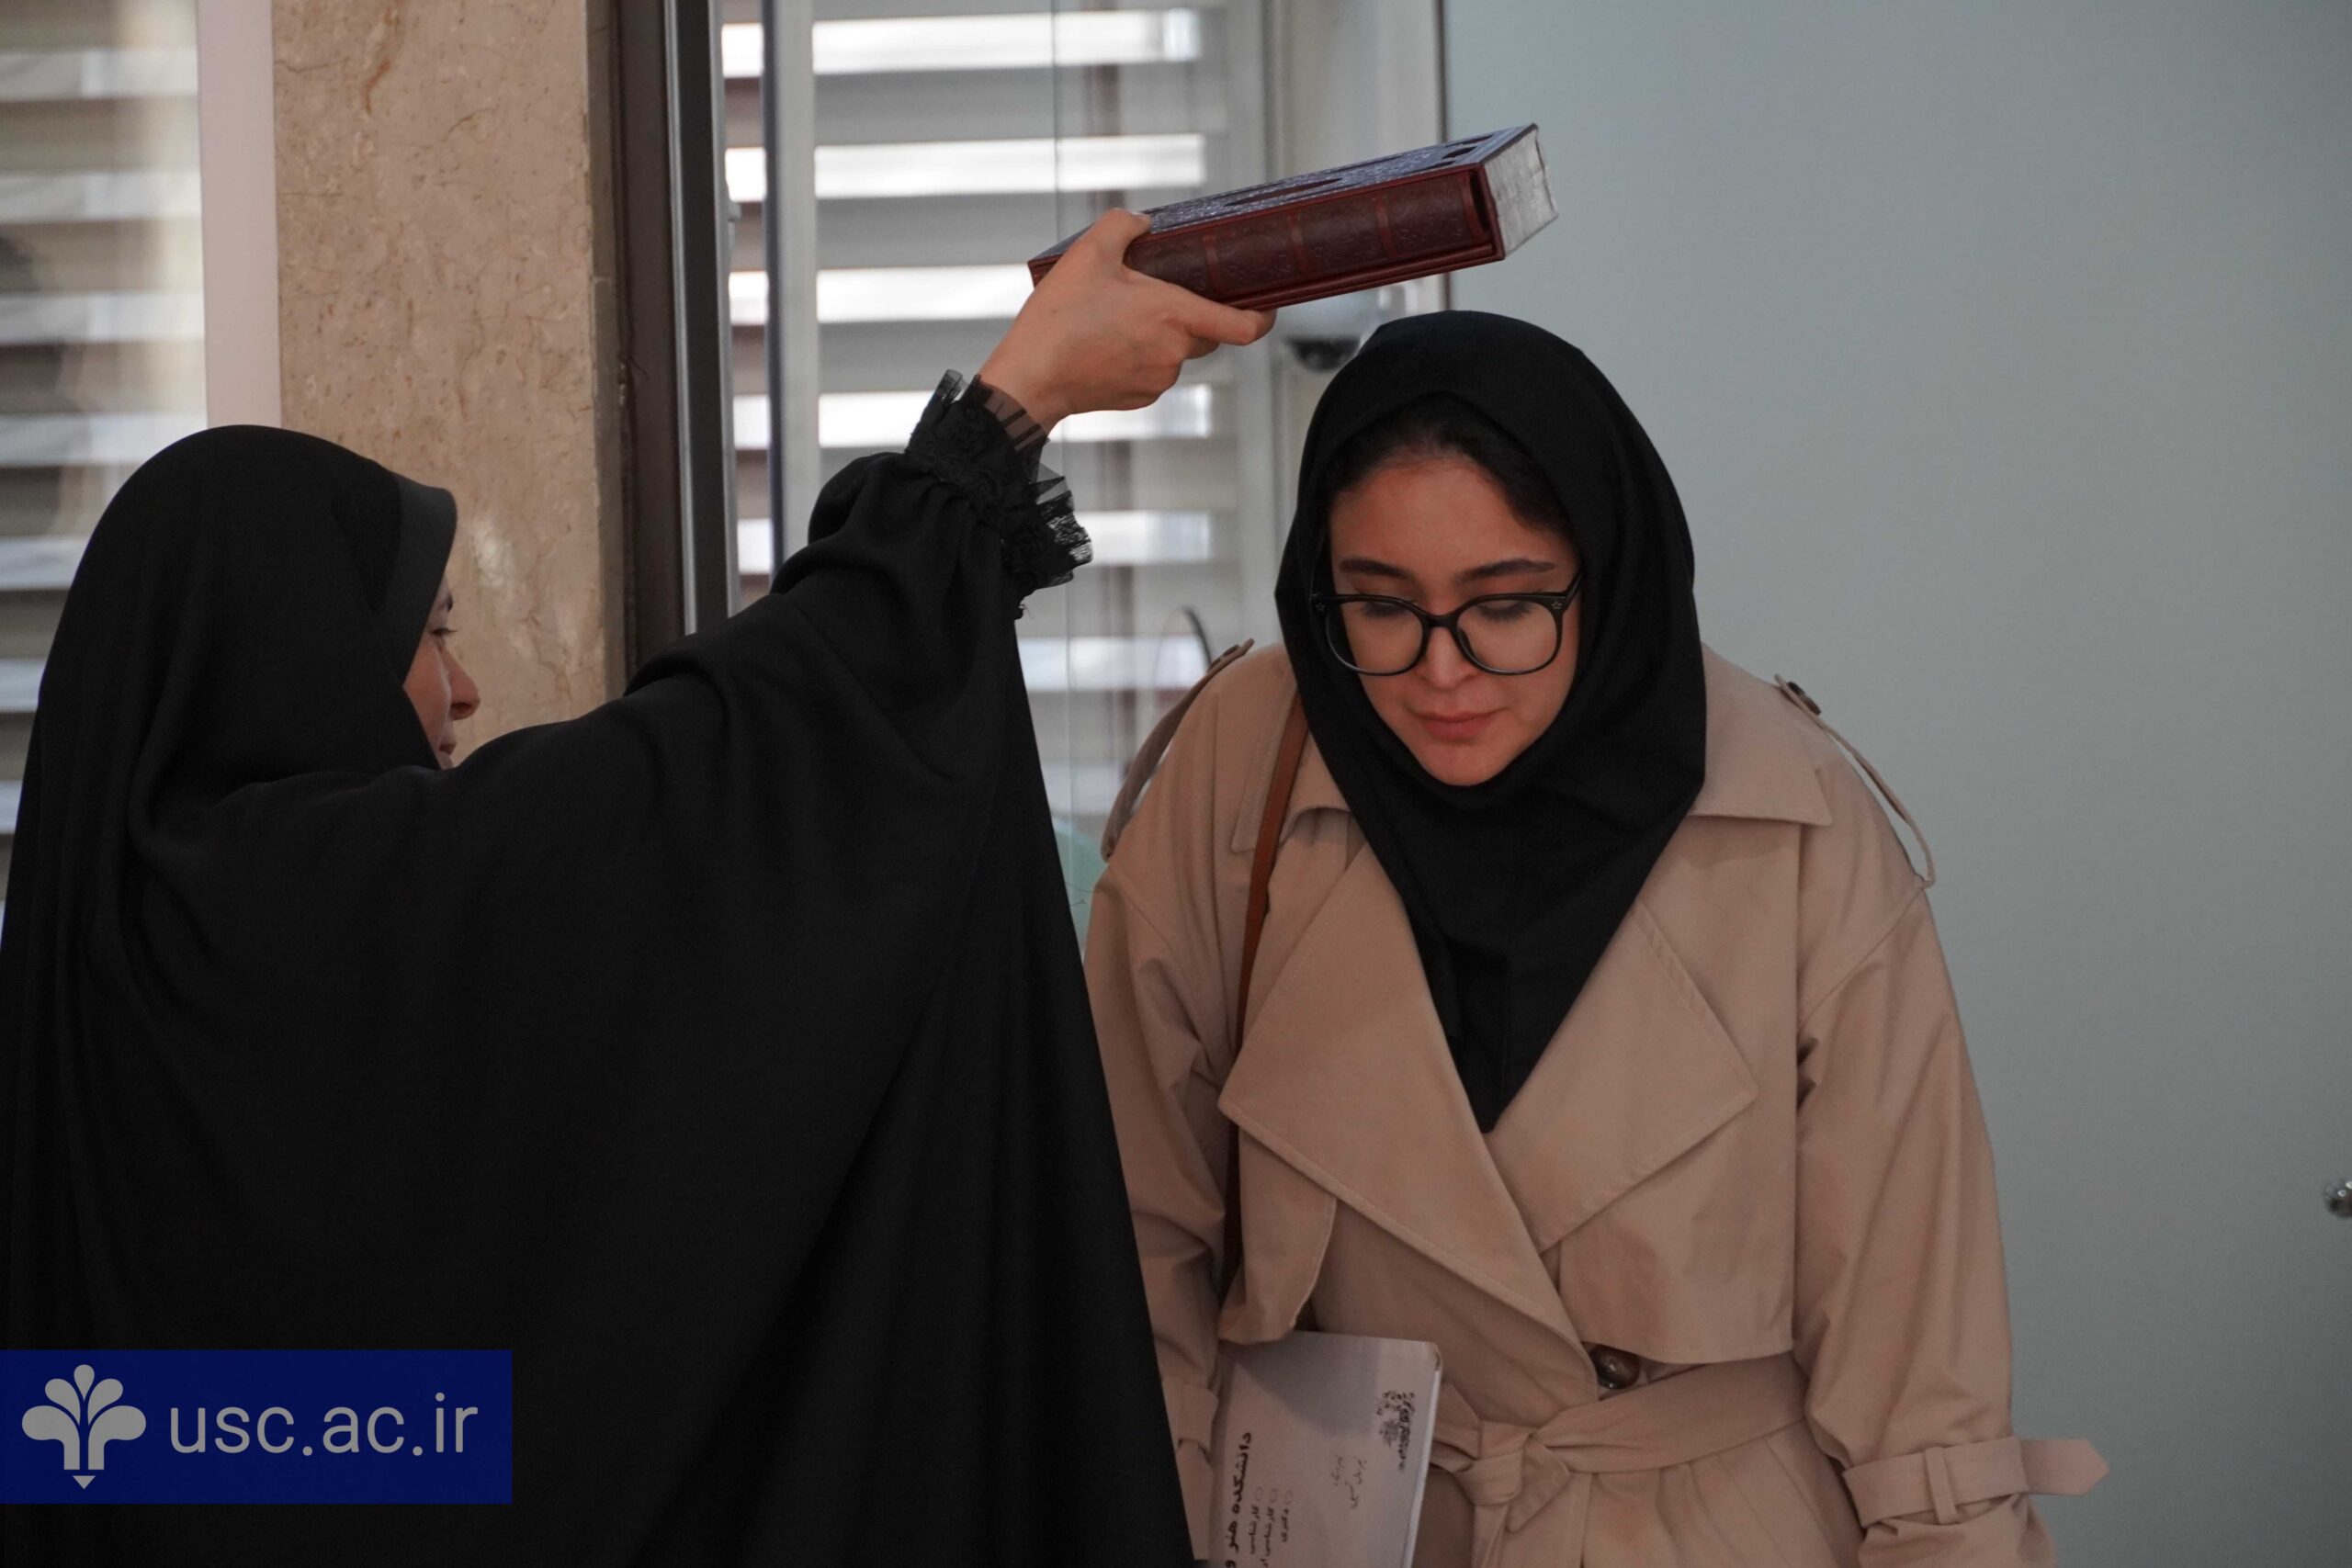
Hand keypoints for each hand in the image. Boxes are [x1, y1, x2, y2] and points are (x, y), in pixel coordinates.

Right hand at [978, 210, 1275, 431]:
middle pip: (1206, 330)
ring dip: (1160, 332)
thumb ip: (1124, 226)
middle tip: (1158, 290)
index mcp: (1174, 315)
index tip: (1267, 304)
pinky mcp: (1139, 397)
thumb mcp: (1088, 253)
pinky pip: (1153, 369)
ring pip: (1176, 349)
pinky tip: (1107, 341)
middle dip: (1191, 310)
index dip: (1264, 315)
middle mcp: (1175, 352)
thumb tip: (1144, 223)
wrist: (1029, 380)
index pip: (1245, 326)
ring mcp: (1158, 379)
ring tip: (1117, 316)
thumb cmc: (1058, 320)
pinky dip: (1140, 354)